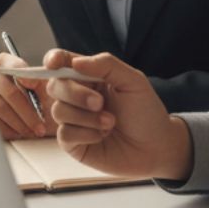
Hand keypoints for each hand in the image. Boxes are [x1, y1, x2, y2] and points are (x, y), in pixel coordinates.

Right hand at [0, 53, 49, 139]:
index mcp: (3, 61)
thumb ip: (37, 81)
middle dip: (28, 114)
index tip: (37, 89)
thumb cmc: (10, 84)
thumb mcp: (22, 76)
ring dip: (18, 124)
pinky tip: (16, 132)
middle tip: (39, 127)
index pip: (18, 68)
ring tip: (30, 131)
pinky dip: (6, 129)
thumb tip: (49, 87)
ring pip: (0, 109)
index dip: (30, 79)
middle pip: (11, 93)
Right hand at [43, 49, 191, 179]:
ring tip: (110, 122)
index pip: (63, 62)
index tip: (54, 64)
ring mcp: (74, 120)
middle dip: (75, 93)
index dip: (53, 60)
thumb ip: (106, 65)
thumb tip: (76, 62)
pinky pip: (64, 134)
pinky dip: (85, 134)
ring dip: (86, 117)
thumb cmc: (146, 112)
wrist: (155, 147)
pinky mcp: (73, 143)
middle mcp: (78, 96)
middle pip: (55, 86)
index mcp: (91, 77)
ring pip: (58, 111)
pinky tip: (101, 136)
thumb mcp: (133, 81)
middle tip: (100, 103)